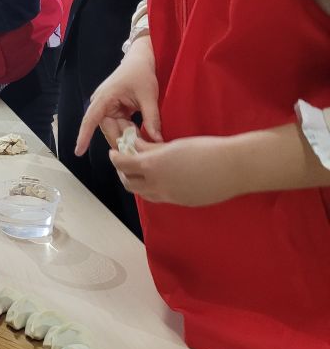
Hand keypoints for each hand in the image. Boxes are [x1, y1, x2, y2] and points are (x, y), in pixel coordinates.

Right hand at [78, 37, 160, 155]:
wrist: (140, 60)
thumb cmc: (141, 73)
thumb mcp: (148, 95)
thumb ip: (152, 118)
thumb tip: (156, 140)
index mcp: (105, 98)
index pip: (91, 120)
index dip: (84, 136)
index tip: (78, 151)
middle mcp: (102, 104)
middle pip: (107, 129)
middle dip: (121, 141)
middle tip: (138, 152)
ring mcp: (108, 108)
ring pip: (115, 130)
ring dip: (127, 137)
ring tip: (142, 144)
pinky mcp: (116, 110)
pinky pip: (120, 126)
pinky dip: (130, 132)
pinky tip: (140, 136)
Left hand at [109, 137, 239, 206]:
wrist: (232, 168)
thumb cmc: (205, 150)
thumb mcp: (173, 146)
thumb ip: (151, 148)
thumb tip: (135, 145)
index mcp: (152, 167)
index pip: (122, 164)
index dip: (115, 158)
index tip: (115, 153)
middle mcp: (157, 185)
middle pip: (129, 183)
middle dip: (123, 173)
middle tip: (126, 163)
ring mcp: (170, 197)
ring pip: (143, 194)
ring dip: (137, 184)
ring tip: (142, 172)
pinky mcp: (182, 203)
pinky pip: (160, 198)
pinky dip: (154, 190)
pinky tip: (162, 179)